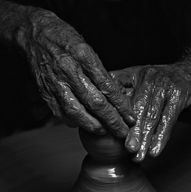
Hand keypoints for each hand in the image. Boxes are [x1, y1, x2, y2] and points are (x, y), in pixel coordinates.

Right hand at [17, 8, 134, 137]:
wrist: (35, 36)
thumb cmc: (65, 39)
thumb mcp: (87, 47)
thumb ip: (99, 71)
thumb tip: (115, 95)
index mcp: (83, 56)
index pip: (107, 87)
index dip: (121, 106)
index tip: (130, 118)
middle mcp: (69, 71)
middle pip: (95, 103)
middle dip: (111, 121)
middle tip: (122, 132)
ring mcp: (55, 83)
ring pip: (77, 112)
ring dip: (93, 125)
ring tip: (105, 131)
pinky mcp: (45, 93)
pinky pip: (61, 113)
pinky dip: (74, 122)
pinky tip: (83, 124)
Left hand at [110, 64, 190, 160]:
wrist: (187, 74)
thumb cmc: (156, 83)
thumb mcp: (135, 80)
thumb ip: (117, 94)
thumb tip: (98, 115)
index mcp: (132, 74)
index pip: (118, 92)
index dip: (112, 111)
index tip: (105, 129)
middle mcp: (148, 77)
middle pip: (137, 107)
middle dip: (132, 131)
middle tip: (127, 149)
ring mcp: (165, 85)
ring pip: (152, 116)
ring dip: (145, 139)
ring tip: (138, 156)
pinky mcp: (179, 95)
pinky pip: (169, 120)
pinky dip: (161, 137)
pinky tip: (154, 151)